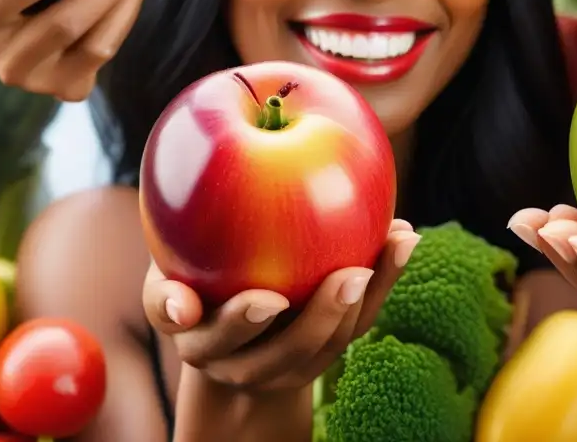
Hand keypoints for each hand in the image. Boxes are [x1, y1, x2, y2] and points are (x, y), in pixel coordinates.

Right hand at [143, 219, 420, 392]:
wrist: (224, 330)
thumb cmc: (192, 275)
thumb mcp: (173, 263)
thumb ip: (173, 248)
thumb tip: (208, 210)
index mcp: (198, 338)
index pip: (211, 335)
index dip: (238, 321)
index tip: (270, 300)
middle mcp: (239, 363)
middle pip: (282, 354)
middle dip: (318, 319)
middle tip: (349, 277)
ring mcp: (283, 367)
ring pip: (328, 347)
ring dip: (363, 301)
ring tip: (393, 247)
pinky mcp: (323, 353)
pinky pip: (357, 323)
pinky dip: (385, 280)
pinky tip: (403, 238)